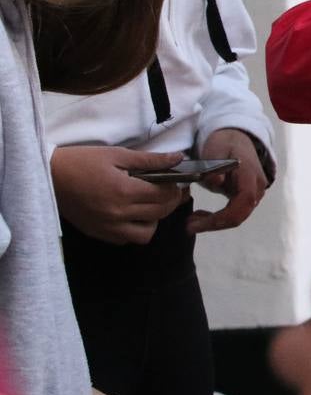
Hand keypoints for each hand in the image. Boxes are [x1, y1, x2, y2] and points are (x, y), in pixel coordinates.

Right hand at [50, 146, 186, 243]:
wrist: (48, 176)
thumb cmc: (82, 161)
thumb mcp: (117, 155)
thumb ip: (150, 160)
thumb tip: (178, 158)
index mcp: (124, 191)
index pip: (163, 196)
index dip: (175, 188)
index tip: (176, 181)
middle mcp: (118, 214)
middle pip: (159, 214)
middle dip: (170, 202)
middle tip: (169, 191)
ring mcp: (107, 227)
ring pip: (145, 234)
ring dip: (154, 220)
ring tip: (149, 205)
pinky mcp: (97, 233)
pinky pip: (125, 239)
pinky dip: (134, 229)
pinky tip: (131, 215)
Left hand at [187, 128, 268, 233]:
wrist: (235, 137)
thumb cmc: (224, 143)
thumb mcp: (215, 150)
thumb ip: (214, 166)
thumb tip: (216, 182)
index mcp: (249, 175)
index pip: (242, 204)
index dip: (220, 218)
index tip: (195, 223)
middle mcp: (257, 188)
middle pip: (239, 215)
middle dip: (213, 224)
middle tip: (188, 225)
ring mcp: (254, 194)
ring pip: (237, 217)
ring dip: (214, 222)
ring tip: (192, 221)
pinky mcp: (247, 197)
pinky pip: (234, 213)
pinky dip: (218, 217)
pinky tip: (202, 215)